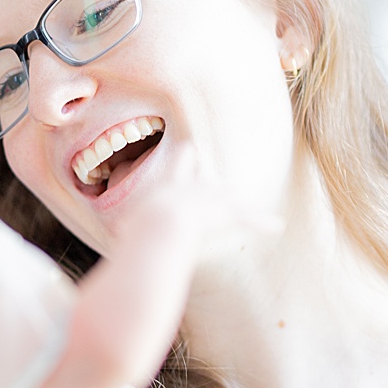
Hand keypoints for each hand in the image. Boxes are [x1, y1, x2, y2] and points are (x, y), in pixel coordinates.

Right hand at [116, 138, 273, 259]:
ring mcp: (212, 197)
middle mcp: (193, 186)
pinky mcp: (228, 211)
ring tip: (255, 208)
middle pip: (206, 176)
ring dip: (240, 206)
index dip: (185, 159)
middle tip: (222, 166)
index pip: (179, 166)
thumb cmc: (142, 229)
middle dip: (210, 175)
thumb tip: (112, 239)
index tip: (191, 148)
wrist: (163, 225)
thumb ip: (128, 231)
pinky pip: (249, 217)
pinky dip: (261, 221)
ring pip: (231, 199)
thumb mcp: (131, 229)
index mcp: (169, 185)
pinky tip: (275, 225)